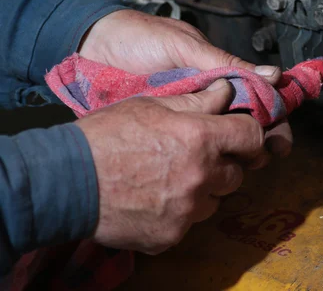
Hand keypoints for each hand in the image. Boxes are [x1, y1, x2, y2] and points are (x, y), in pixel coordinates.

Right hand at [77, 79, 267, 253]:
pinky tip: (155, 200)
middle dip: (222, 164)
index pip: (252, 138)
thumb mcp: (151, 105)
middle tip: (196, 157)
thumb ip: (196, 101)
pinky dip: (179, 213)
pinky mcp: (171, 235)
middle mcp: (201, 177)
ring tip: (171, 179)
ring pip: (215, 200)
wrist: (66, 181)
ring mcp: (188, 211)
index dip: (248, 135)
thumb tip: (226, 91)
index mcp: (200, 138)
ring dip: (203, 190)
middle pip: (236, 173)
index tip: (239, 136)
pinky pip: (190, 223)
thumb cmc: (106, 136)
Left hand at [79, 9, 291, 157]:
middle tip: (260, 159)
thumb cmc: (140, 39)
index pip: (256, 100)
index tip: (279, 141)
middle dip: (257, 143)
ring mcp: (185, 117)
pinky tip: (208, 171)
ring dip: (232, 155)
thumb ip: (225, 64)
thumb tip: (273, 75)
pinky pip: (187, 146)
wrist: (91, 47)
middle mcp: (206, 99)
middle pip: (241, 125)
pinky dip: (200, 158)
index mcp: (218, 76)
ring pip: (217, 140)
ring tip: (240, 168)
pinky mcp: (164, 131)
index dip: (272, 120)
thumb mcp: (184, 47)